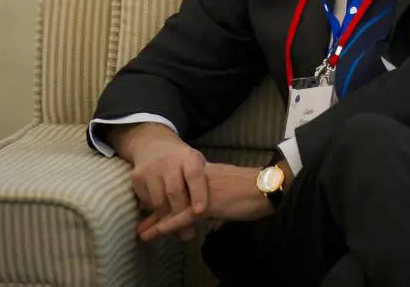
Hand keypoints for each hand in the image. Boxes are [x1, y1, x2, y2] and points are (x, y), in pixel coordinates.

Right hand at [114, 124, 208, 243]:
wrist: (152, 144)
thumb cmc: (181, 161)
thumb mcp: (194, 165)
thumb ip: (200, 186)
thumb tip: (204, 217)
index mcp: (188, 156)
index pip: (194, 174)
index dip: (197, 193)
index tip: (200, 212)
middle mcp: (168, 161)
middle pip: (175, 192)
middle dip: (181, 215)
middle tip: (187, 234)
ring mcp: (150, 169)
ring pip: (159, 202)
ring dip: (167, 220)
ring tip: (174, 230)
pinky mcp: (137, 178)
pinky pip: (147, 203)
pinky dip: (154, 213)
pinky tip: (160, 217)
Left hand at [137, 161, 279, 241]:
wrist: (268, 186)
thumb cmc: (252, 190)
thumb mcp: (228, 191)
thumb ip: (214, 197)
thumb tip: (205, 209)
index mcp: (205, 176)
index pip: (179, 188)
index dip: (165, 201)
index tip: (151, 213)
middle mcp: (200, 180)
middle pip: (172, 196)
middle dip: (156, 212)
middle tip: (141, 225)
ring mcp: (203, 190)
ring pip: (174, 205)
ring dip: (158, 221)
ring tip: (143, 232)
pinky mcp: (209, 202)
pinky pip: (185, 214)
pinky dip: (170, 223)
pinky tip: (159, 231)